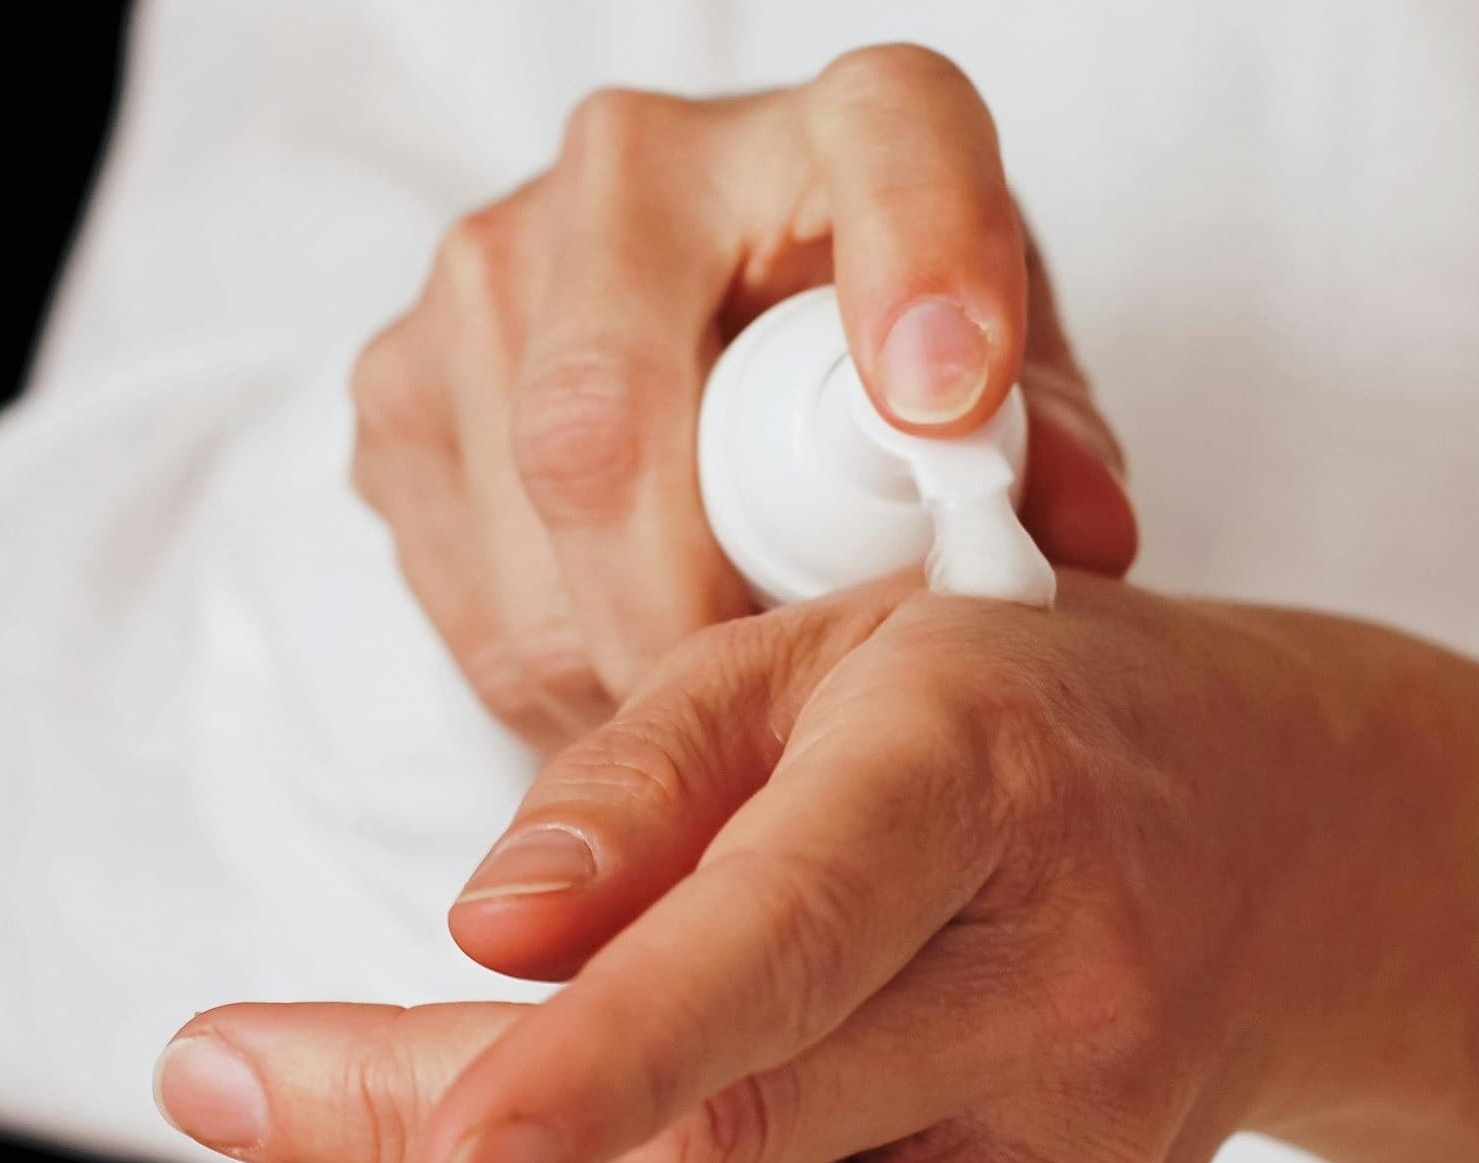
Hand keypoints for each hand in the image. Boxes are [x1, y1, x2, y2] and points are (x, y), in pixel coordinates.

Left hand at [157, 575, 1478, 1162]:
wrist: (1296, 846)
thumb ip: (646, 780)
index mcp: (984, 790)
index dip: (586, 1066)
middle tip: (254, 1097)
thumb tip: (480, 938)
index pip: (782, 951)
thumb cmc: (1040, 716)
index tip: (403, 1136)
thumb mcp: (837, 649)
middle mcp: (1058, 1009)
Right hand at [350, 45, 1134, 750]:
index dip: (920, 271)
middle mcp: (637, 165)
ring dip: (626, 663)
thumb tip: (1078, 540)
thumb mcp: (1006, 394)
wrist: (719, 332)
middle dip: (695, 619)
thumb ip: (1050, 456)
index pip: (892, 154)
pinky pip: (466, 586)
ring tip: (718, 701)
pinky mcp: (401, 383)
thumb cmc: (888, 363)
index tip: (948, 404)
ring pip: (528, 526)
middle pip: (611, 424)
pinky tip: (636, 662)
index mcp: (846, 127)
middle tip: (775, 718)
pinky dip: (555, 671)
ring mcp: (489, 267)